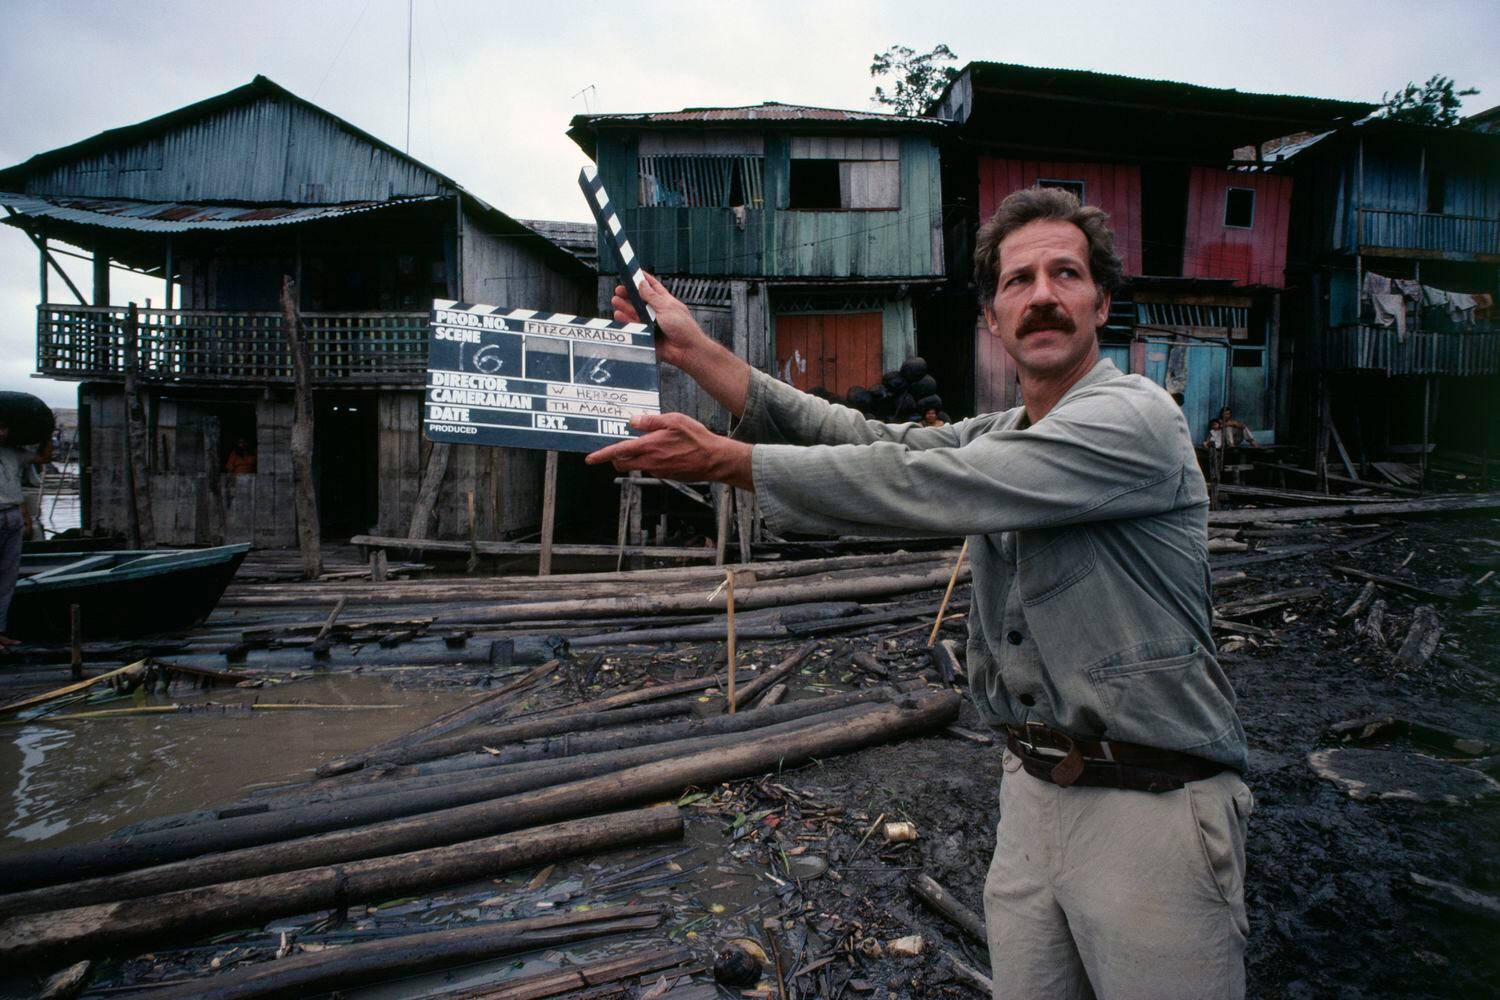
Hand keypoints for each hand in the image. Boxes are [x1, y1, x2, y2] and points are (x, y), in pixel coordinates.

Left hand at [586, 412, 752, 490]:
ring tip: (653, 443)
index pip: (618, 452)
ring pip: (637, 465)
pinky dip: (651, 460)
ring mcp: (658, 471)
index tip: (589, 459)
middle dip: (616, 457)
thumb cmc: (696, 438)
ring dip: (637, 457)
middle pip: (622, 463)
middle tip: (620, 447)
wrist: (714, 459)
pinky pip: (651, 468)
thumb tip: (632, 421)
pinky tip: (666, 450)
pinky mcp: (666, 475)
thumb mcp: (674, 420)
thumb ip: (650, 421)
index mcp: (648, 447)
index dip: (601, 455)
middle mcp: (650, 462)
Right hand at [611, 271, 708, 370]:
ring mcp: (652, 324)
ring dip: (625, 306)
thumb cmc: (684, 328)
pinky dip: (626, 320)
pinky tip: (619, 315)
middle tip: (619, 289)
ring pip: (635, 313)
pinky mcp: (647, 336)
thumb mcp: (666, 307)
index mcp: (666, 302)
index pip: (653, 287)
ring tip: (616, 300)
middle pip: (640, 300)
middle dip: (629, 294)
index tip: (633, 272)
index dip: (643, 279)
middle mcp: (658, 312)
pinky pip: (634, 327)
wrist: (686, 351)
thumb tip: (642, 283)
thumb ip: (652, 296)